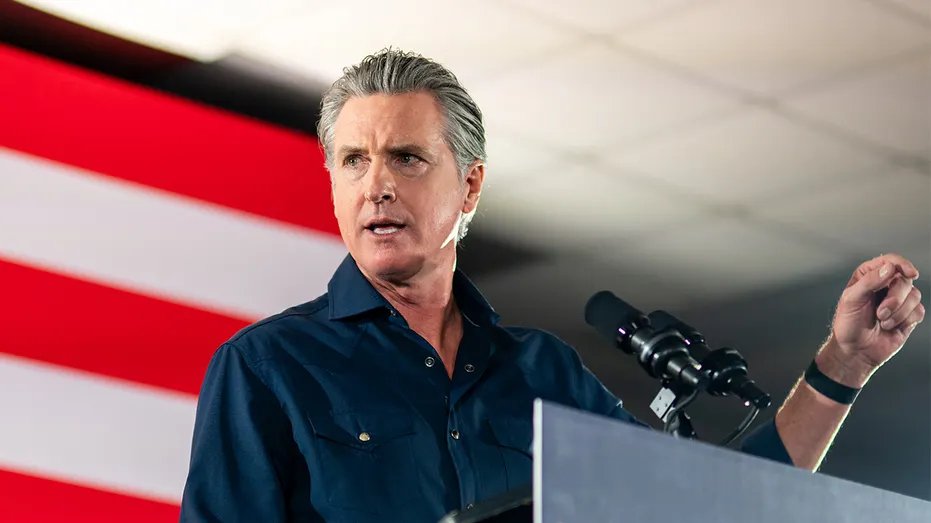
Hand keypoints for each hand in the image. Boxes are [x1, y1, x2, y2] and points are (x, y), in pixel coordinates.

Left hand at [827, 254, 923, 383]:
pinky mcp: (908, 315)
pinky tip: (890, 327)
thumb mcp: (851, 300)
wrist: (855, 350)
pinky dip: (905, 320)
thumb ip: (869, 281)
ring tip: (882, 321)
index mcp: (869, 276)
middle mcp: (885, 285)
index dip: (903, 264)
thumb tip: (889, 268)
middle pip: (905, 280)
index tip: (910, 273)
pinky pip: (919, 311)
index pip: (890, 261)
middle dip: (895, 298)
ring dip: (898, 312)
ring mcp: (899, 300)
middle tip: (880, 313)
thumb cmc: (848, 324)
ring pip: (915, 296)